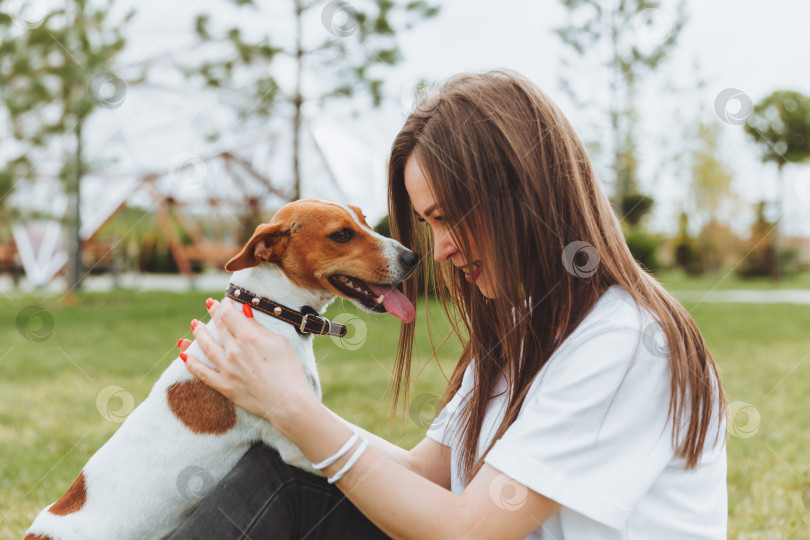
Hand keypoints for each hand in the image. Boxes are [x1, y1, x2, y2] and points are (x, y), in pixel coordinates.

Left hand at [180, 298, 316, 425]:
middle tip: (209, 305)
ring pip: (206, 346)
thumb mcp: (279, 343)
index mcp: (248, 337)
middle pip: (219, 327)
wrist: (288, 403)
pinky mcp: (225, 386)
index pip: (229, 314)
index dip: (225, 305)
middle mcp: (233, 351)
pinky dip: (192, 364)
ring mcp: (227, 369)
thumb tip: (244, 312)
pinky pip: (202, 373)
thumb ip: (258, 327)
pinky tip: (184, 356)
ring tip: (194, 325)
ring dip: (199, 334)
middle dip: (214, 314)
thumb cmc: (290, 371)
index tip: (225, 301)